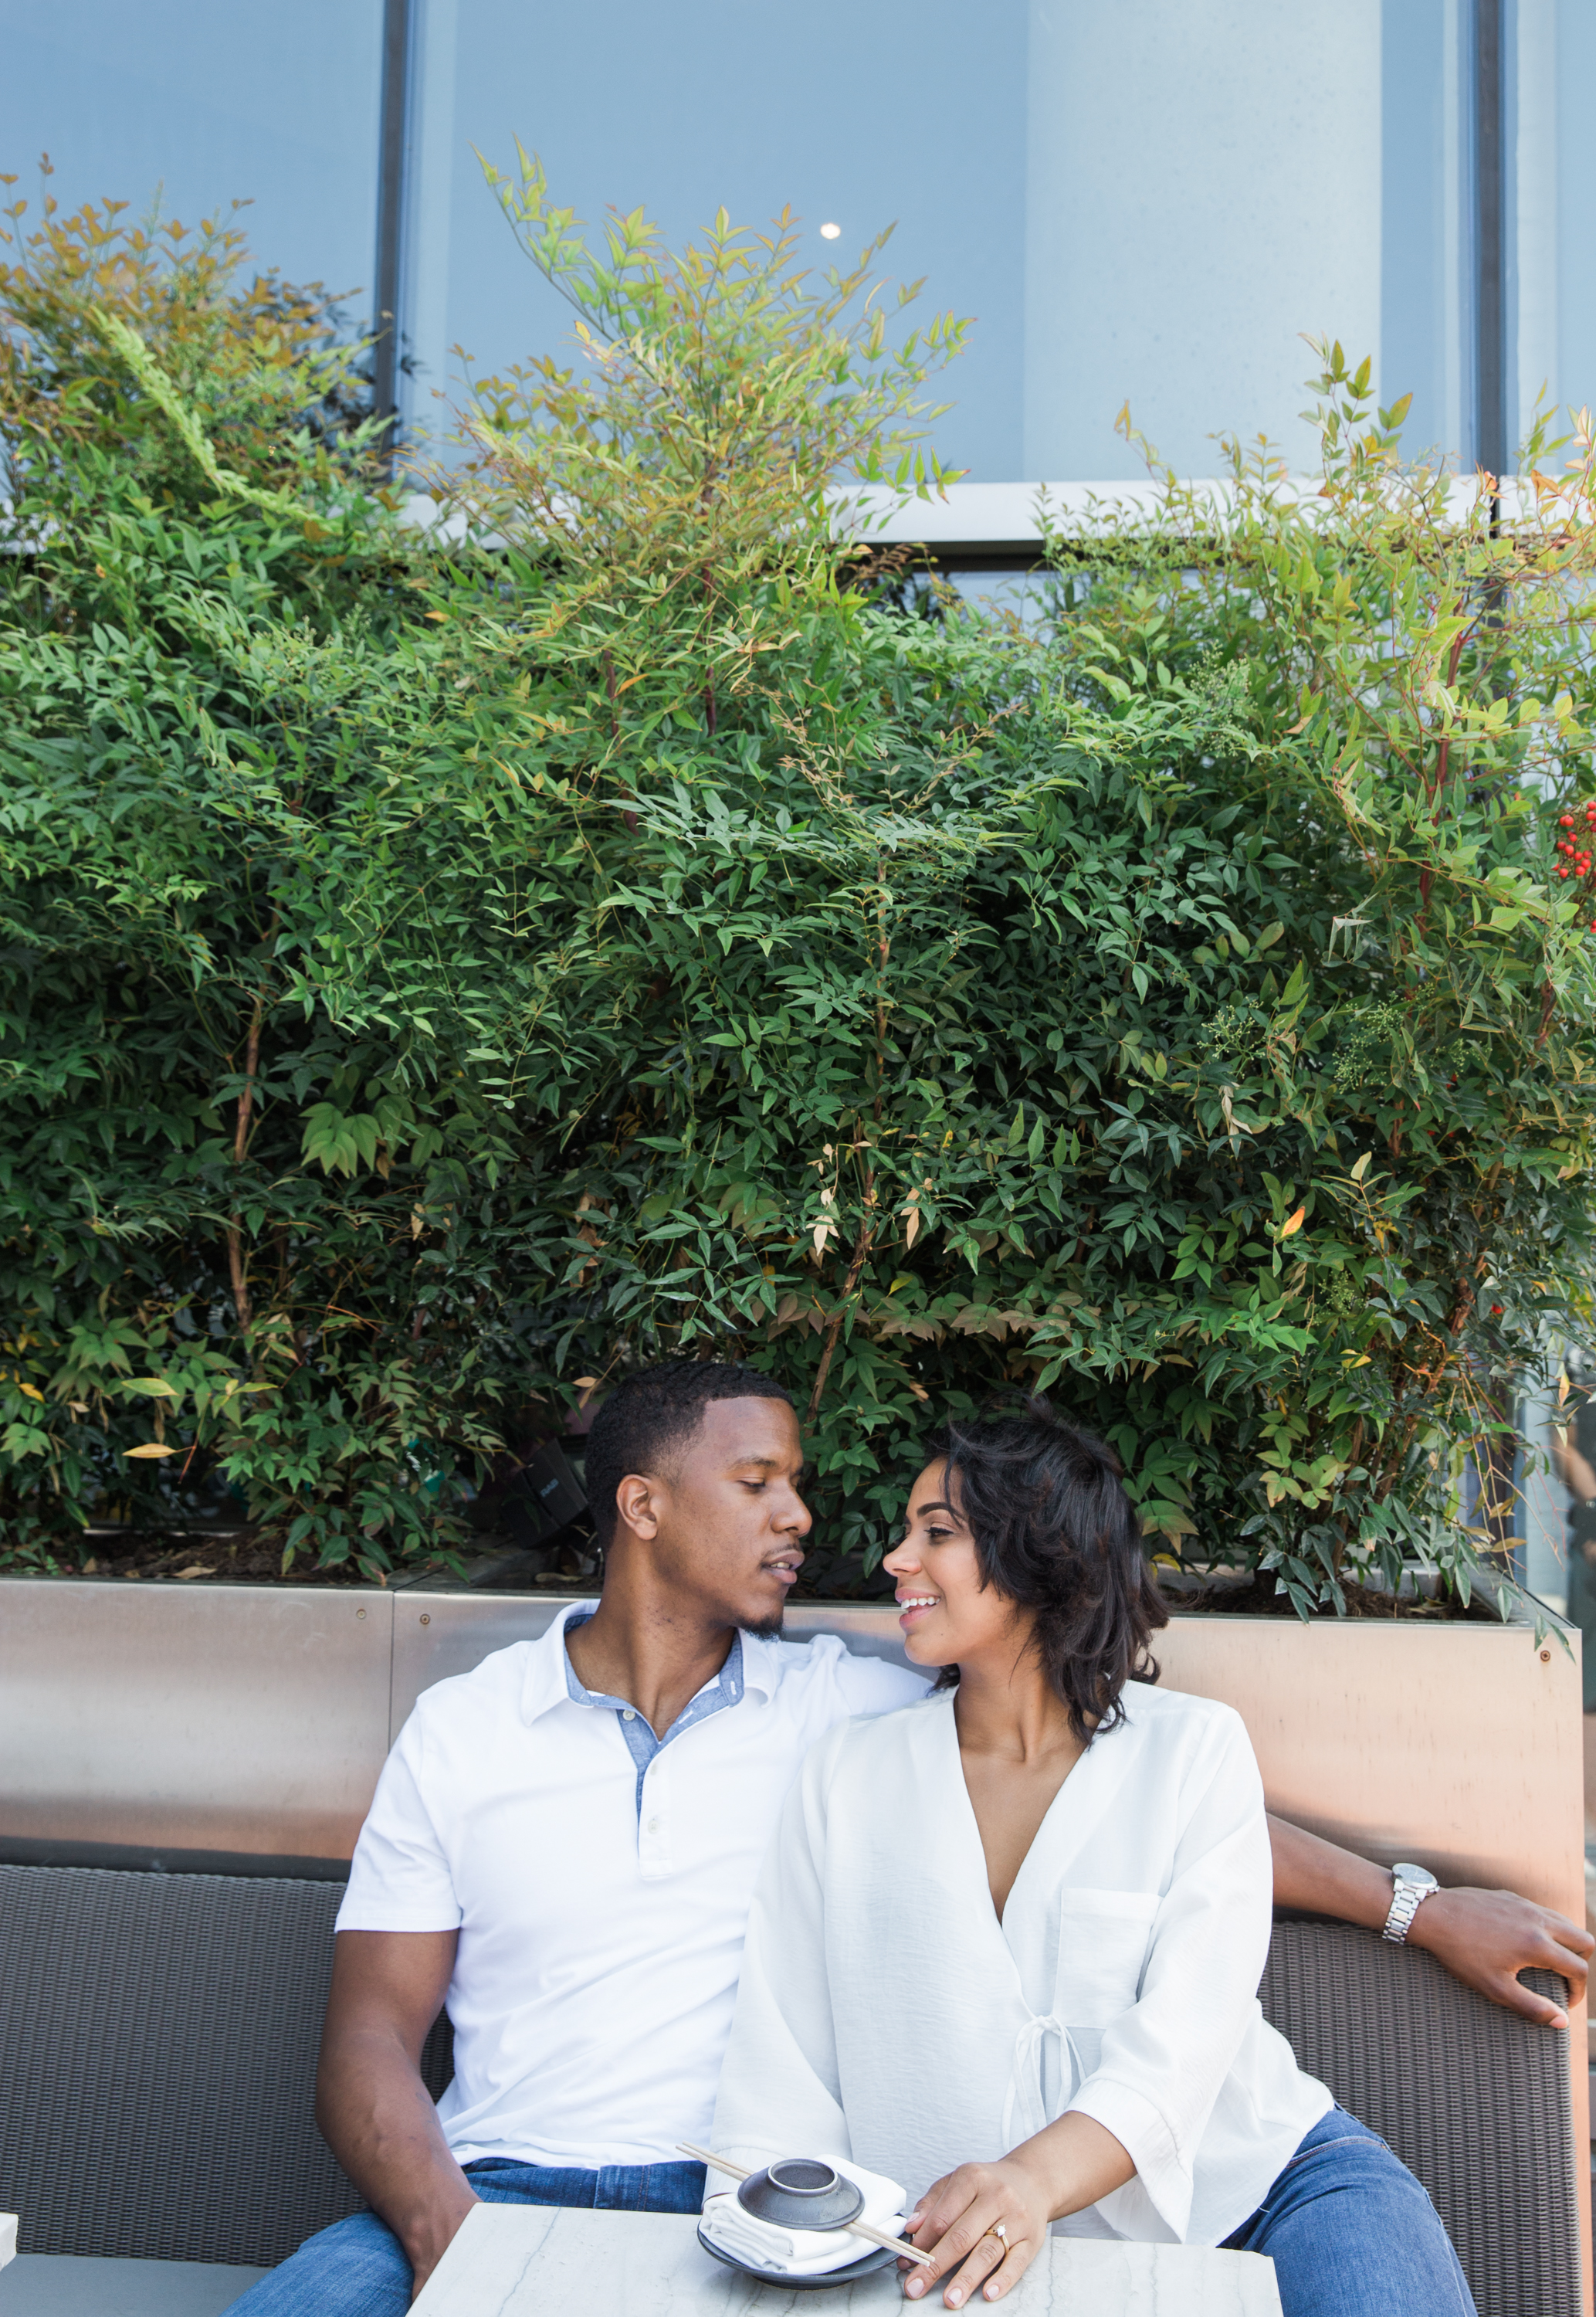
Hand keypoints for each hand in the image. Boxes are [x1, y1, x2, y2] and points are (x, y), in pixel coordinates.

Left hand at [899, 2157, 1050, 2307]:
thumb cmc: (988, 2185)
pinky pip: (1017, 2262)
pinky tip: (988, 2293)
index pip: (942, 2216)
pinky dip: (1002, 2280)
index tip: (908, 2263)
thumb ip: (932, 2203)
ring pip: (987, 2252)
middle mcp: (995, 2196)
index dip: (922, 2242)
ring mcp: (1016, 2218)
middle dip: (936, 2265)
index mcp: (972, 2178)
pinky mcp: (1032, 2240)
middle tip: (916, 2287)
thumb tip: (911, 2229)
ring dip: (966, 2278)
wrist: (1033, 2181)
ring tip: (950, 2299)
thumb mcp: (958, 2181)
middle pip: (961, 2236)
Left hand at [1407, 1885, 1592, 2028]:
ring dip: (1566, 1943)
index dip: (1578, 1991)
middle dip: (1581, 1963)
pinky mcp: (1511, 1896)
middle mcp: (1538, 1920)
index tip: (1564, 2002)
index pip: (1579, 1969)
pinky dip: (1547, 1927)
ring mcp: (1525, 1904)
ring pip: (1565, 1922)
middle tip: (1564, 1979)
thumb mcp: (1496, 1988)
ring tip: (1549, 1962)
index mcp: (1538, 1944)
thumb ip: (1532, 2007)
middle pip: (1585, 1940)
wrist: (1433, 1916)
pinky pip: (1542, 1911)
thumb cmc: (1462, 1954)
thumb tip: (1562, 2022)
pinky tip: (1526, 1941)